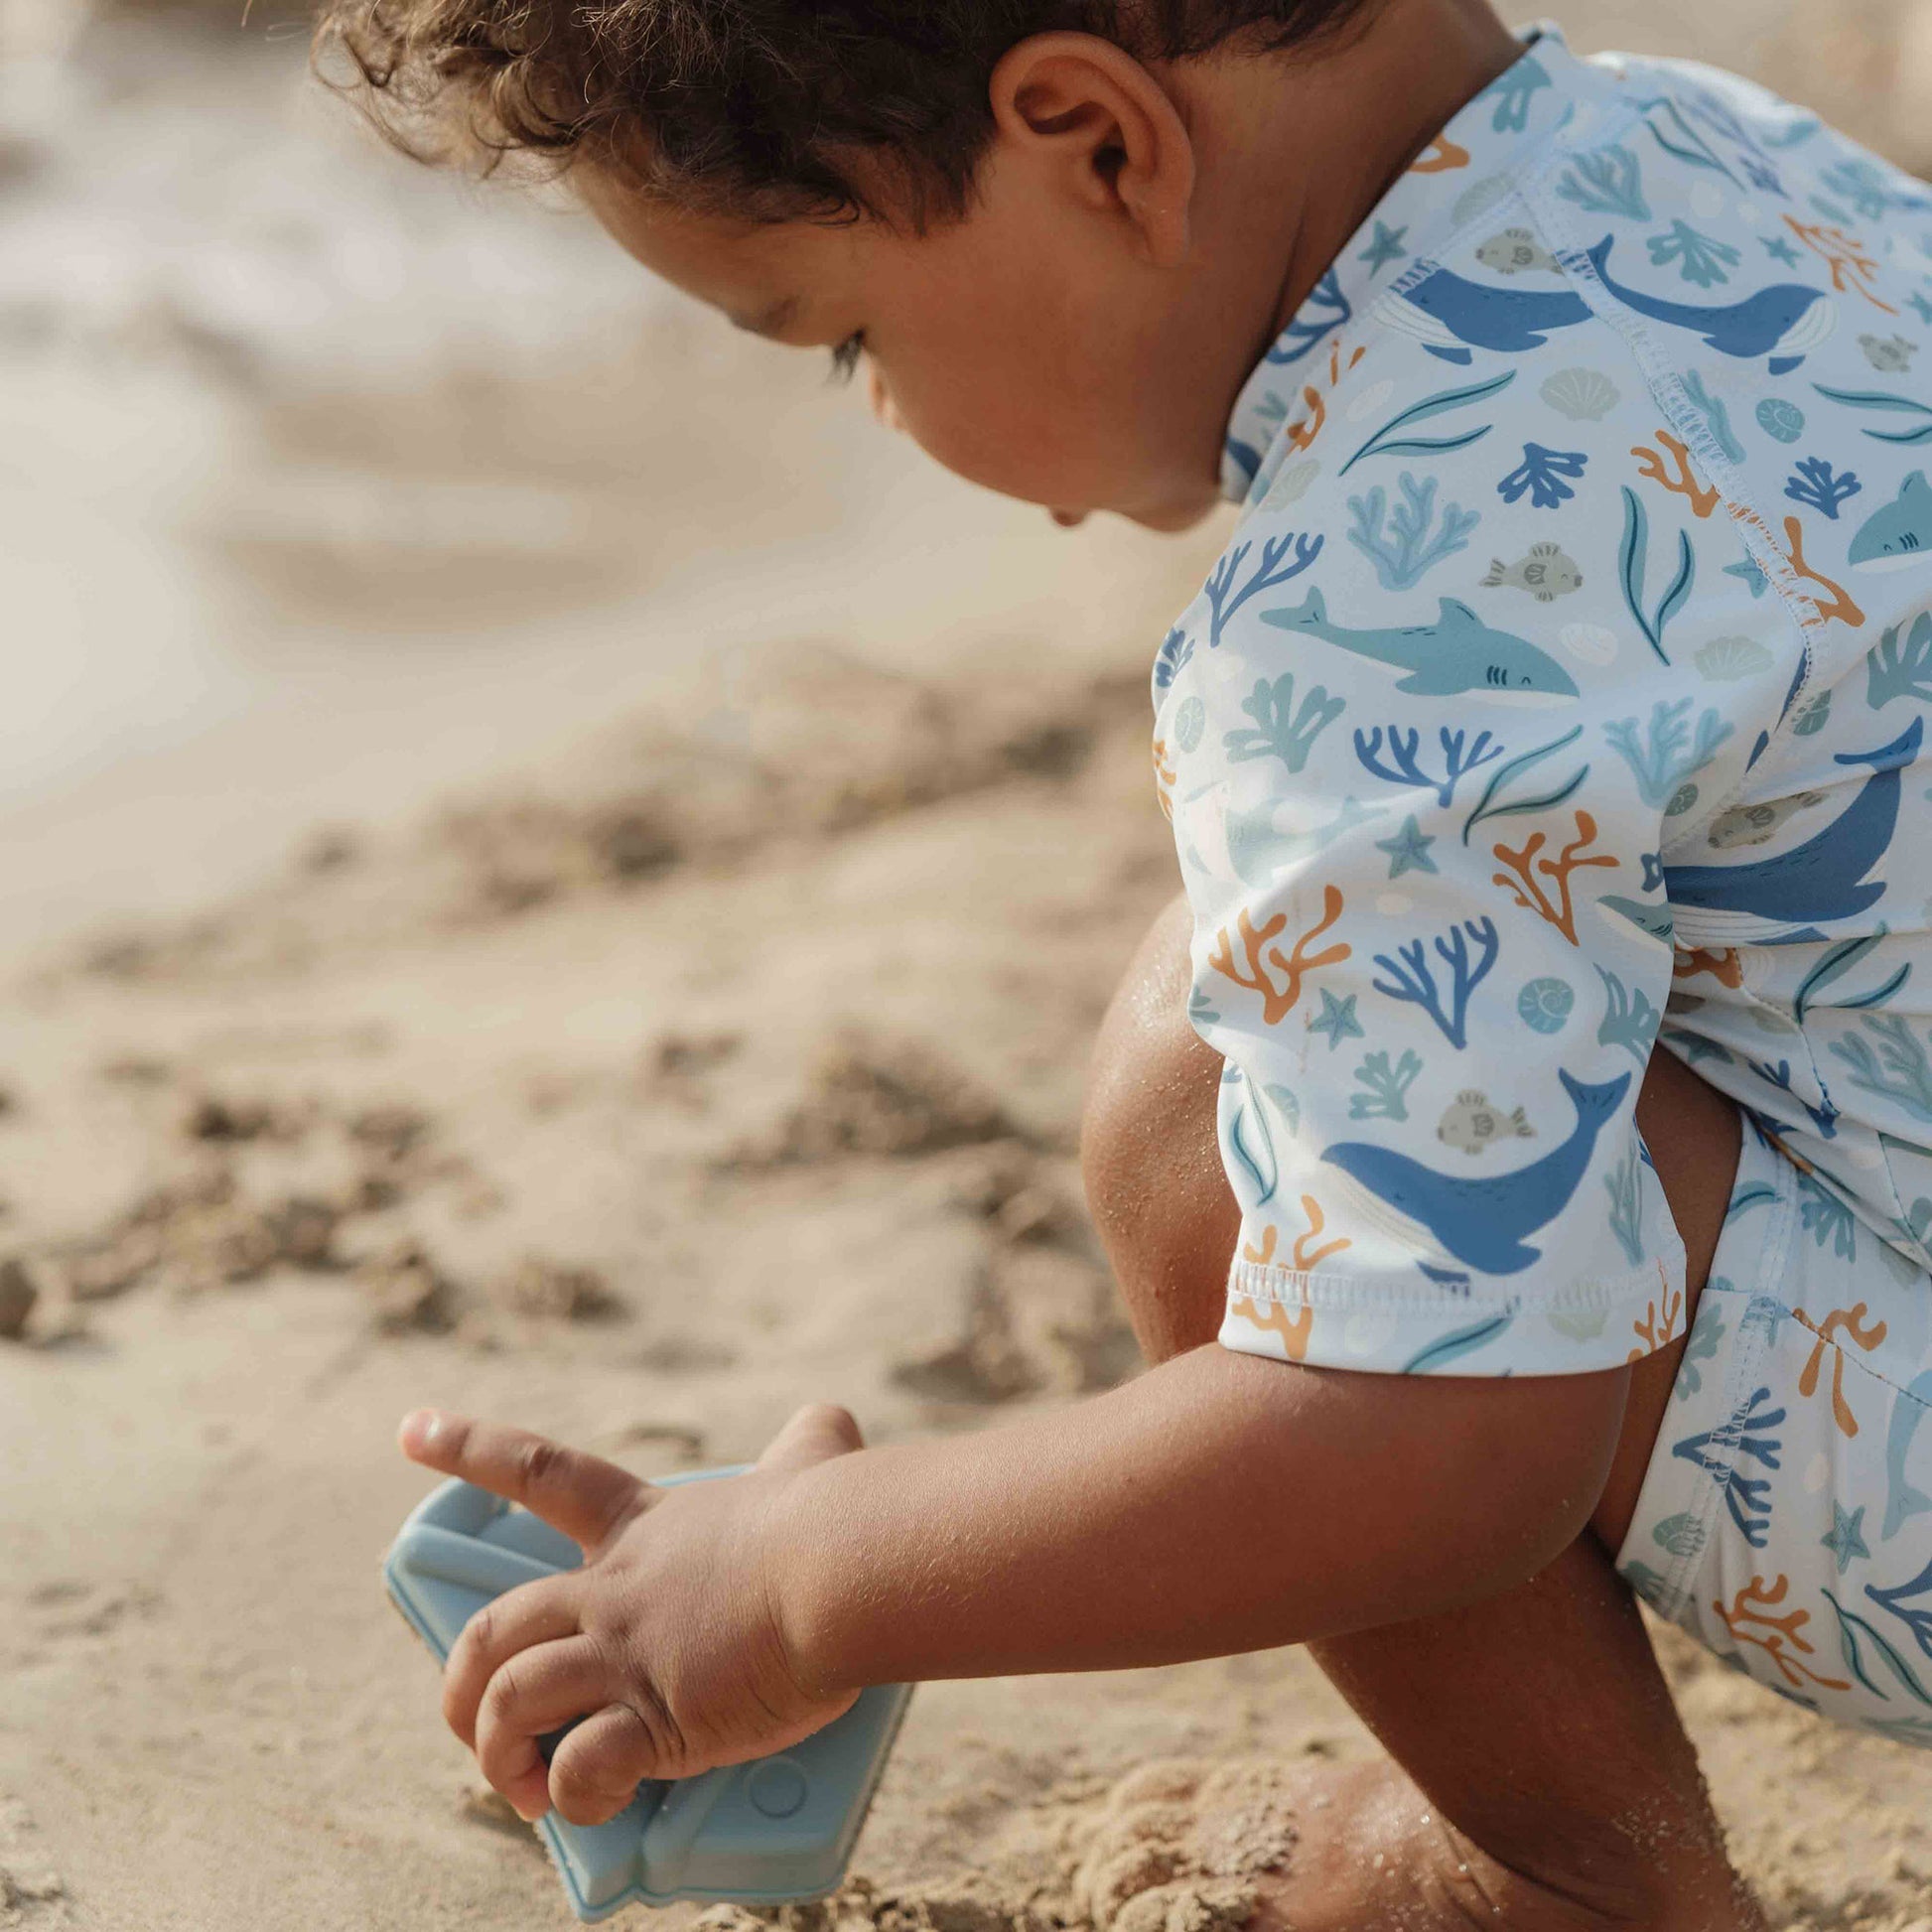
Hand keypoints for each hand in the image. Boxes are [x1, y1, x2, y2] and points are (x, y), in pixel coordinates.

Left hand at [397, 1402, 864, 1825]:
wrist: (840, 1568)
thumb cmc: (829, 1517)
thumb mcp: (814, 1463)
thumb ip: (812, 1443)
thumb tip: (834, 1419)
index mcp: (644, 1528)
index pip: (539, 1473)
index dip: (468, 1448)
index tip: (411, 1428)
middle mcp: (616, 1589)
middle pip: (496, 1628)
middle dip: (463, 1685)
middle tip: (474, 1723)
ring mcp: (626, 1653)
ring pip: (512, 1700)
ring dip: (501, 1755)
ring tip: (525, 1789)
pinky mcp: (652, 1717)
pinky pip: (580, 1768)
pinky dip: (573, 1797)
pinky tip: (590, 1806)